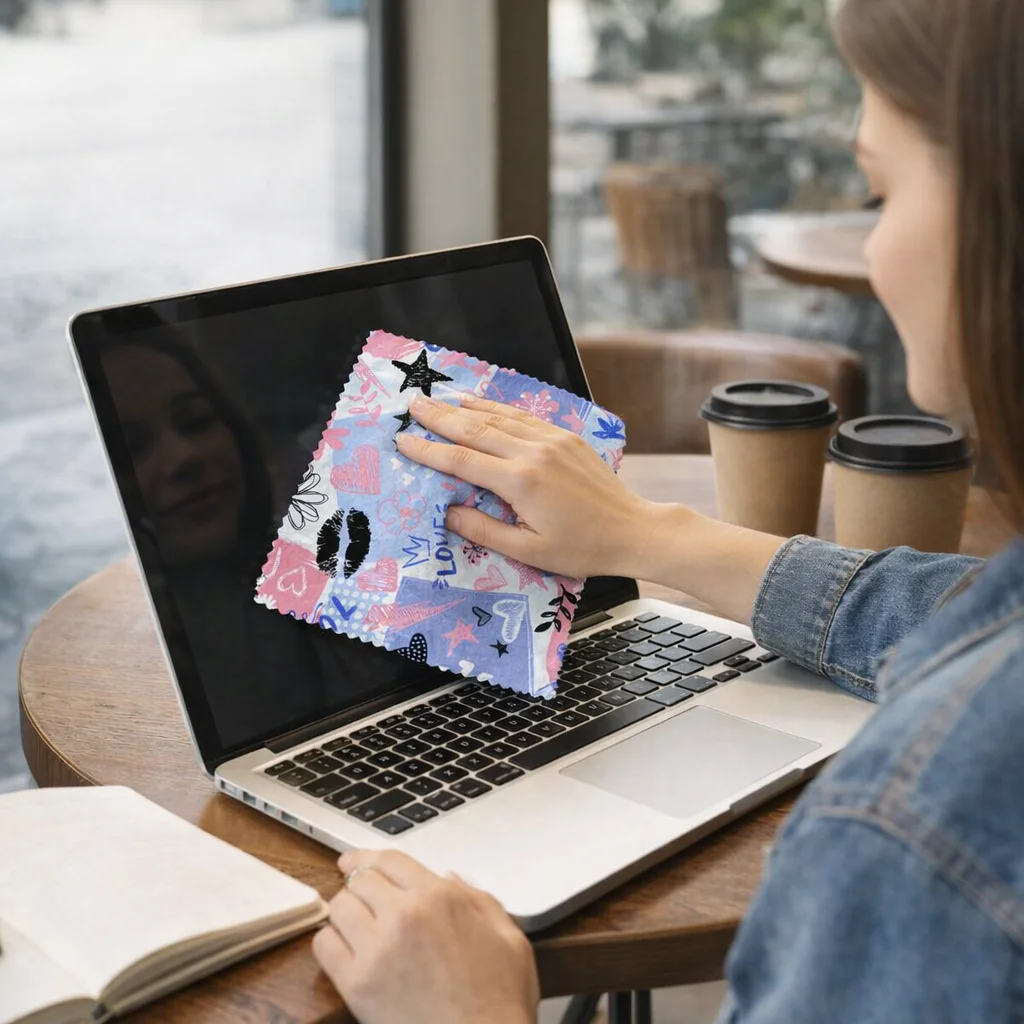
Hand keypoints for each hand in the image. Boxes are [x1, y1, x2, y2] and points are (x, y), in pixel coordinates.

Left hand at [313, 850, 537, 1023]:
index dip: (368, 857)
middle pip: (361, 878)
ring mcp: (378, 948)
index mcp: (440, 897)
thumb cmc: (499, 1001)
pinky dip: (329, 942)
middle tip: (358, 896)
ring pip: (339, 906)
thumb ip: (479, 900)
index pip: (389, 859)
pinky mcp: (357, 985)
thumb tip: (450, 880)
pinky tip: (343, 950)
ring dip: (344, 912)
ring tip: (353, 924)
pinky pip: (324, 945)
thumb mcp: (509, 938)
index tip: (354, 861)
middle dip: (358, 884)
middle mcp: (405, 914)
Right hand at [397, 393, 668, 578]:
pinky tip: (479, 402)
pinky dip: (496, 407)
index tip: (403, 441)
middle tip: (411, 405)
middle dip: (440, 418)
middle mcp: (533, 453)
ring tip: (437, 399)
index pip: (462, 461)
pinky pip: (522, 417)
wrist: (633, 529)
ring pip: (498, 417)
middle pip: (475, 429)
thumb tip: (447, 513)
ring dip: (464, 407)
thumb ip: (484, 531)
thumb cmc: (581, 548)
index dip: (429, 451)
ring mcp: (551, 440)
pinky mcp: (565, 437)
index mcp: (520, 482)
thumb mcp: (529, 551)